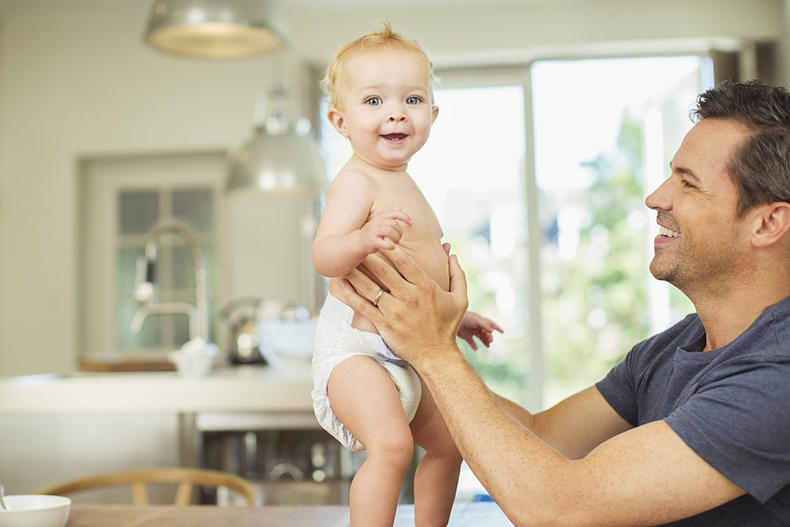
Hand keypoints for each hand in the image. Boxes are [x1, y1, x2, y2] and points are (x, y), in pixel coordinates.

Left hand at [336, 245, 467, 367]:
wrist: (437, 356)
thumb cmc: (447, 327)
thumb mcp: (460, 299)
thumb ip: (457, 274)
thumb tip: (452, 252)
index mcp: (426, 287)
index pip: (405, 262)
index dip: (391, 248)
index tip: (380, 236)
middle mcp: (409, 297)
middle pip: (383, 270)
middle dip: (369, 255)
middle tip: (357, 243)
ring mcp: (395, 311)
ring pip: (370, 287)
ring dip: (355, 272)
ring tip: (344, 260)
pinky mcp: (384, 324)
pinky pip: (363, 306)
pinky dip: (350, 294)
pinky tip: (342, 284)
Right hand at [358, 207, 411, 253]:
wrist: (358, 242)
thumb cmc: (372, 233)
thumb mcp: (381, 222)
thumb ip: (390, 216)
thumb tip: (398, 207)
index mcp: (381, 217)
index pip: (395, 213)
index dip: (405, 217)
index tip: (411, 223)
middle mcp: (377, 222)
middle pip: (394, 224)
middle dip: (400, 232)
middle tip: (399, 238)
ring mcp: (373, 232)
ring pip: (390, 231)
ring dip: (396, 238)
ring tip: (395, 242)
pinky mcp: (372, 241)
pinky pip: (384, 243)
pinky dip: (391, 246)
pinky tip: (392, 247)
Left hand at [458, 311, 502, 349]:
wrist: (451, 320)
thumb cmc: (465, 318)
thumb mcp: (476, 320)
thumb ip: (484, 325)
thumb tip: (492, 330)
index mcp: (480, 320)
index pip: (490, 324)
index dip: (497, 327)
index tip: (502, 332)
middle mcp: (476, 326)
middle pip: (485, 332)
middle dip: (489, 337)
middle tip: (490, 341)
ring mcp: (470, 331)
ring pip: (480, 337)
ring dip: (484, 341)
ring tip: (488, 346)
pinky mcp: (465, 336)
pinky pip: (471, 342)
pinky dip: (474, 345)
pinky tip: (476, 349)